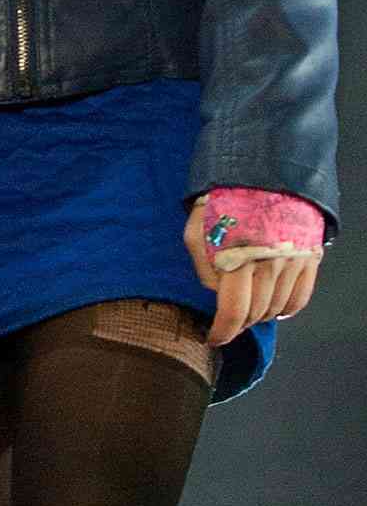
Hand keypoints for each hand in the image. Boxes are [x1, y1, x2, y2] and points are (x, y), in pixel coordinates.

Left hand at [183, 195, 322, 345]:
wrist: (265, 167)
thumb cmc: (225, 195)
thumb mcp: (197, 224)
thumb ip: (202, 262)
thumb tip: (216, 291)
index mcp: (238, 255)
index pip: (233, 311)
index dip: (222, 332)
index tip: (213, 338)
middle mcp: (269, 263)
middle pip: (255, 313)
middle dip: (237, 322)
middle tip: (227, 318)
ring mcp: (292, 262)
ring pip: (276, 309)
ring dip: (259, 314)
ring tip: (246, 304)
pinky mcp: (309, 257)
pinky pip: (300, 298)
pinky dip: (285, 309)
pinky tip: (272, 304)